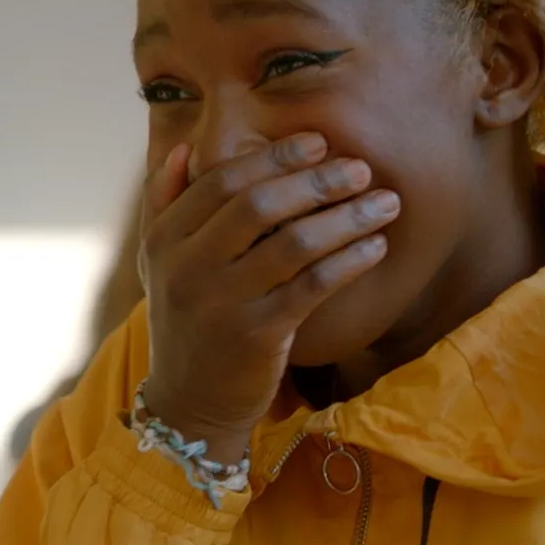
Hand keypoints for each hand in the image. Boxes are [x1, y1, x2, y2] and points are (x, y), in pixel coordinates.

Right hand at [137, 134, 399, 458]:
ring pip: (292, 244)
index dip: (272, 157)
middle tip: (360, 168)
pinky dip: (349, 261)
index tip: (317, 141)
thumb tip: (187, 147)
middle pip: (258, 206)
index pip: (222, 181)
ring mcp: (221, 303)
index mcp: (165, 240)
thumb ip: (165, 203)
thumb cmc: (186, 320)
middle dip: (315, 180)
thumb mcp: (158, 262)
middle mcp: (187, 267)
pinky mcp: (258, 336)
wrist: (189, 402)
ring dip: (346, 217)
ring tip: (386, 202)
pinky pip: (312, 287)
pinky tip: (376, 247)